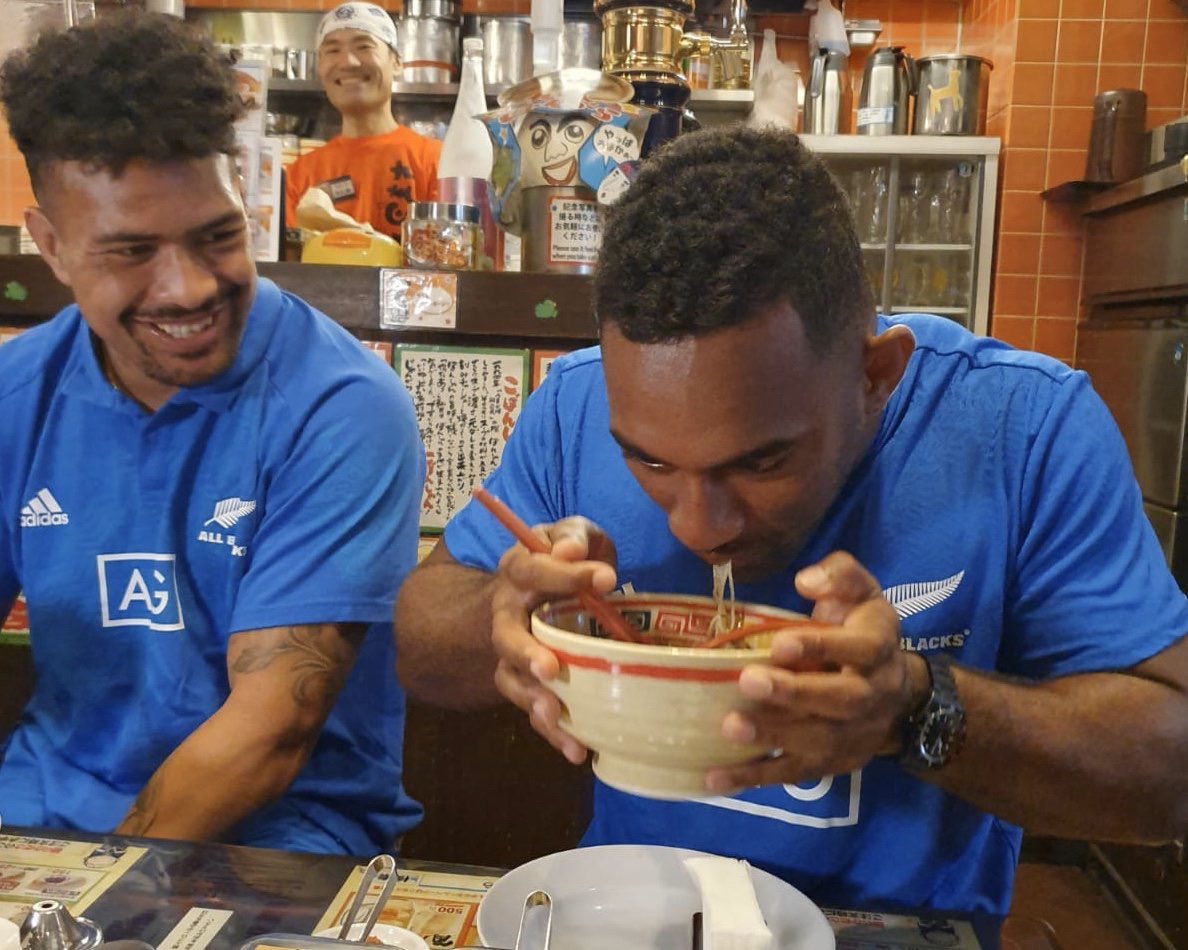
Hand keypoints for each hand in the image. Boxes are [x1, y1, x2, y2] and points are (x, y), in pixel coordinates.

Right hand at [490, 517, 617, 764]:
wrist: (541, 585)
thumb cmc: (565, 557)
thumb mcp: (572, 535)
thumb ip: (573, 537)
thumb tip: (571, 553)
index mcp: (518, 570)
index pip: (533, 571)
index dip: (565, 576)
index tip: (606, 579)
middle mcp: (507, 613)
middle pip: (505, 636)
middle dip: (525, 654)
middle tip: (550, 669)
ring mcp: (513, 652)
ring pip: (511, 680)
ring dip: (533, 700)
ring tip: (555, 716)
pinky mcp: (527, 682)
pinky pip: (532, 707)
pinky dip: (551, 730)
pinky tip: (576, 748)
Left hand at [705, 551, 926, 792]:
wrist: (900, 694)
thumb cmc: (862, 631)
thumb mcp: (861, 593)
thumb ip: (839, 576)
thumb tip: (806, 580)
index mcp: (877, 649)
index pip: (857, 649)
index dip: (820, 646)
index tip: (780, 642)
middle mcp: (871, 696)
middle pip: (839, 700)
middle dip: (794, 694)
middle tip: (748, 681)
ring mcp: (853, 735)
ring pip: (817, 742)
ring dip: (773, 736)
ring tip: (730, 727)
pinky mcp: (831, 764)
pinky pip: (794, 773)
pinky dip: (754, 777)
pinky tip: (715, 777)